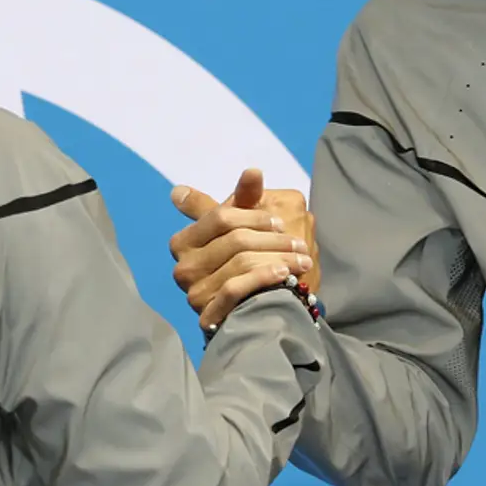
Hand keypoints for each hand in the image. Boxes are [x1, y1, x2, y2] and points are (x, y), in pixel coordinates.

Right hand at [169, 169, 319, 327]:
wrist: (254, 313)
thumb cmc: (248, 263)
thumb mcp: (244, 226)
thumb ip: (246, 198)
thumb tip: (253, 170)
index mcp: (184, 241)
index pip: (221, 217)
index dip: (255, 216)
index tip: (280, 221)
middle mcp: (183, 267)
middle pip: (234, 239)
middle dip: (273, 239)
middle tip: (299, 243)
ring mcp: (193, 293)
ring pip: (240, 262)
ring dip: (279, 257)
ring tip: (302, 260)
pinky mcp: (208, 315)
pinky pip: (236, 288)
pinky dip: (264, 277)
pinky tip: (285, 274)